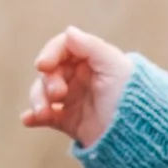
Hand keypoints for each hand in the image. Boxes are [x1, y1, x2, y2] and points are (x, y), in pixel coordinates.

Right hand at [19, 24, 133, 148]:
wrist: (139, 135)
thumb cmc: (131, 96)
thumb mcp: (114, 66)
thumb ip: (91, 46)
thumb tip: (68, 31)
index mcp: (93, 61)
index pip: (64, 49)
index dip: (50, 54)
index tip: (43, 65)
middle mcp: (82, 78)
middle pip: (51, 72)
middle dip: (48, 81)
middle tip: (58, 94)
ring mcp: (74, 100)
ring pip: (44, 93)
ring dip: (38, 99)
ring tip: (42, 112)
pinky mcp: (69, 122)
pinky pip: (46, 116)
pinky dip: (34, 117)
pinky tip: (28, 119)